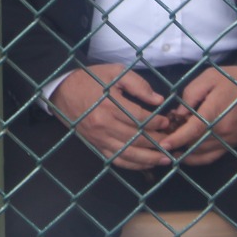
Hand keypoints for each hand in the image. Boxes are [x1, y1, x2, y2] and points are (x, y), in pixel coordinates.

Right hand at [49, 64, 180, 170]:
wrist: (63, 91)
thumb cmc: (91, 79)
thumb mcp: (115, 72)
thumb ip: (138, 84)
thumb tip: (159, 100)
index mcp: (110, 105)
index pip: (140, 119)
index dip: (157, 123)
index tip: (168, 122)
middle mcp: (104, 124)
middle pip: (137, 138)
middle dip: (158, 142)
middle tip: (173, 142)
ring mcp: (100, 138)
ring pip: (129, 153)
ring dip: (150, 158)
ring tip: (167, 159)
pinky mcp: (96, 146)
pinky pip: (117, 159)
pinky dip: (134, 164)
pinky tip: (147, 164)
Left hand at [154, 65, 236, 166]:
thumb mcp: (210, 77)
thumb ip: (191, 94)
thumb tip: (179, 114)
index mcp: (217, 112)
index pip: (194, 130)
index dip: (177, 139)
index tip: (163, 144)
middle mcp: (224, 131)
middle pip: (195, 144)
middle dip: (176, 143)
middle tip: (161, 135)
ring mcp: (229, 141)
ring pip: (201, 154)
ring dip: (184, 151)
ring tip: (170, 142)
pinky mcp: (232, 145)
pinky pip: (211, 157)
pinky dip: (196, 158)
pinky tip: (184, 153)